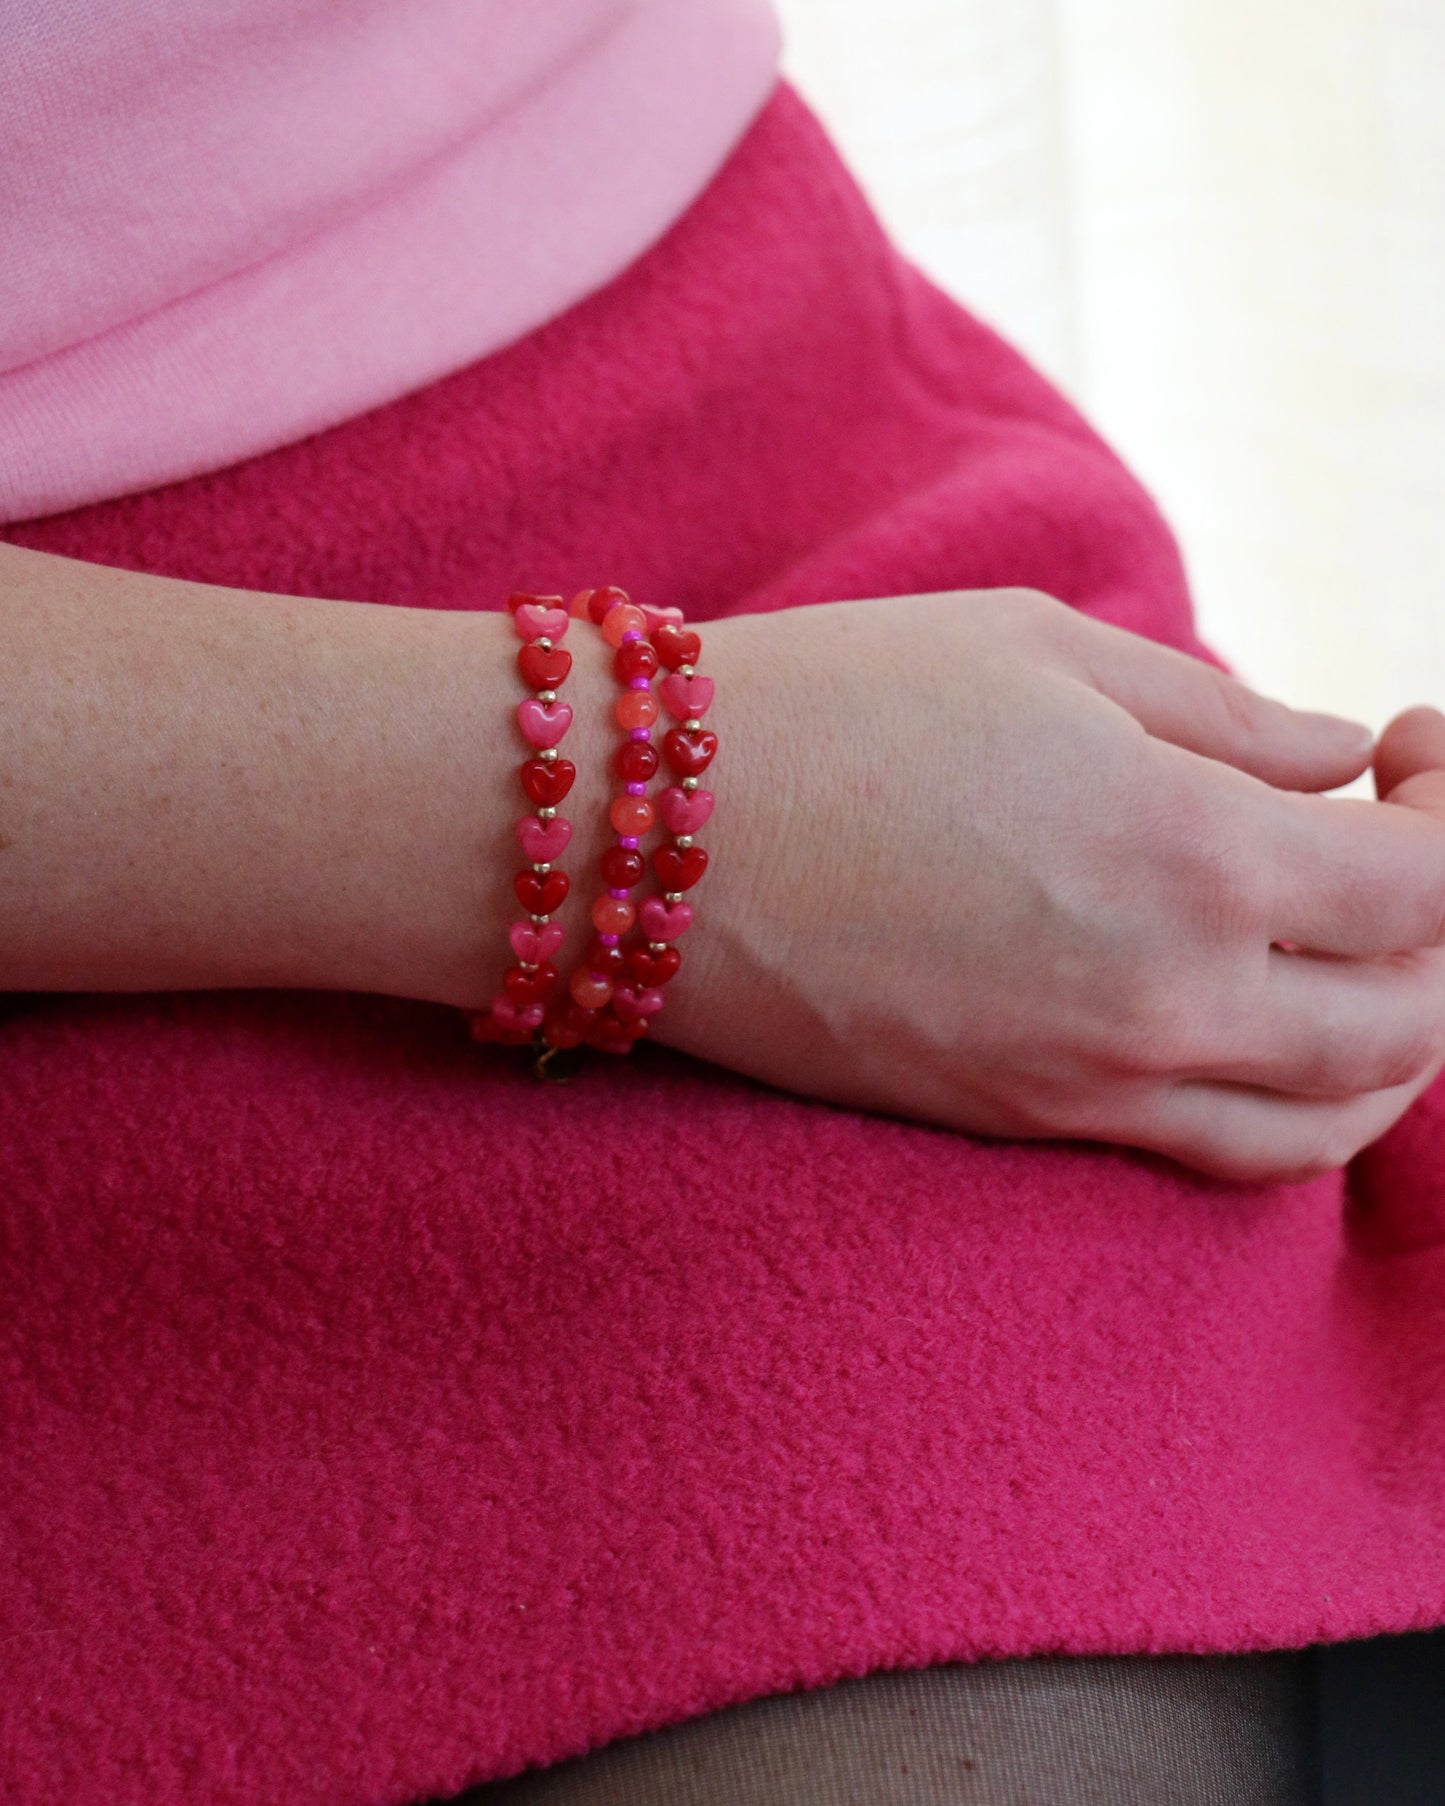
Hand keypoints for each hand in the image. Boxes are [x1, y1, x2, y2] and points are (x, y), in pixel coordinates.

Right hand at [656, 590, 1444, 1184]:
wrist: (640, 835)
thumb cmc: (836, 705)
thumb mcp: (1044, 649)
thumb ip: (1224, 714)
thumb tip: (1338, 757)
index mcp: (1191, 856)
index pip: (1433, 888)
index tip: (1414, 743)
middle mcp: (1167, 1002)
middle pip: (1413, 1018)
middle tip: (1398, 834)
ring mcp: (1091, 1086)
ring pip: (1332, 1119)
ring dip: (1394, 1037)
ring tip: (1360, 947)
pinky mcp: (1020, 1124)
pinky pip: (1218, 1151)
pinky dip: (1295, 1101)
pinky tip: (1264, 1017)